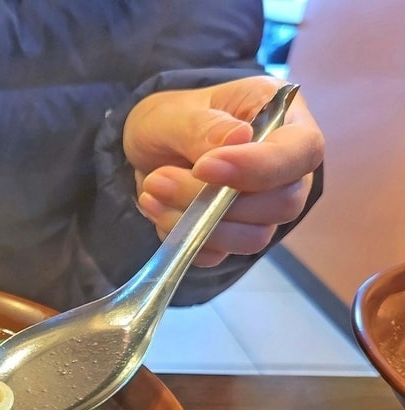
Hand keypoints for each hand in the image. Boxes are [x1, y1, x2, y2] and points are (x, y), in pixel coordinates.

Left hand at [122, 76, 324, 265]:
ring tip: (152, 192)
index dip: (260, 167)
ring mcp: (264, 207)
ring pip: (253, 236)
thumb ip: (204, 126)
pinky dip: (186, 239)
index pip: (302, 151)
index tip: (204, 168)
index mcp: (282, 117)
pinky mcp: (235, 235)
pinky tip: (158, 211)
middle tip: (159, 180)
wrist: (149, 147)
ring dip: (196, 223)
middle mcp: (284, 167)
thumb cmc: (172, 119)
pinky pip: (221, 254)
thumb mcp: (175, 112)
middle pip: (282, 203)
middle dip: (213, 200)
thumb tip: (240, 138)